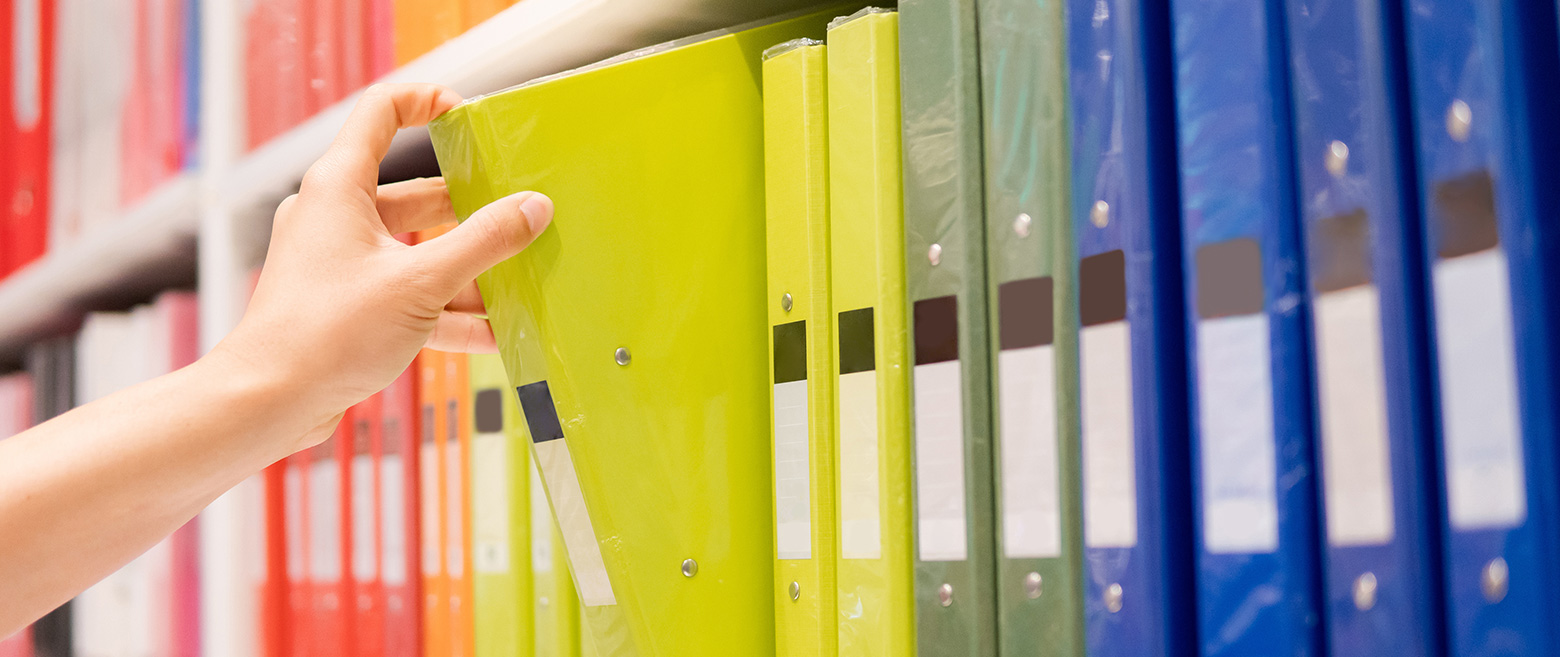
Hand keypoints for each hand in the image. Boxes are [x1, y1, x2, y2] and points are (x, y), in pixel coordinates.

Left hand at [213, 83, 550, 446]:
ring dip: (464, 270)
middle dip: (469, 211)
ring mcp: (339, 263)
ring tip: (512, 284)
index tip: (468, 115)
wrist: (269, 401)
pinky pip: (406, 294)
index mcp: (339, 187)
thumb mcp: (421, 282)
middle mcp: (334, 217)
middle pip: (415, 194)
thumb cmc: (324, 333)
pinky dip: (445, 309)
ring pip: (415, 251)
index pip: (382, 112)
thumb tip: (531, 209)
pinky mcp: (346, 305)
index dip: (427, 101)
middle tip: (514, 219)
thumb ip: (483, 242)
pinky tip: (488, 331)